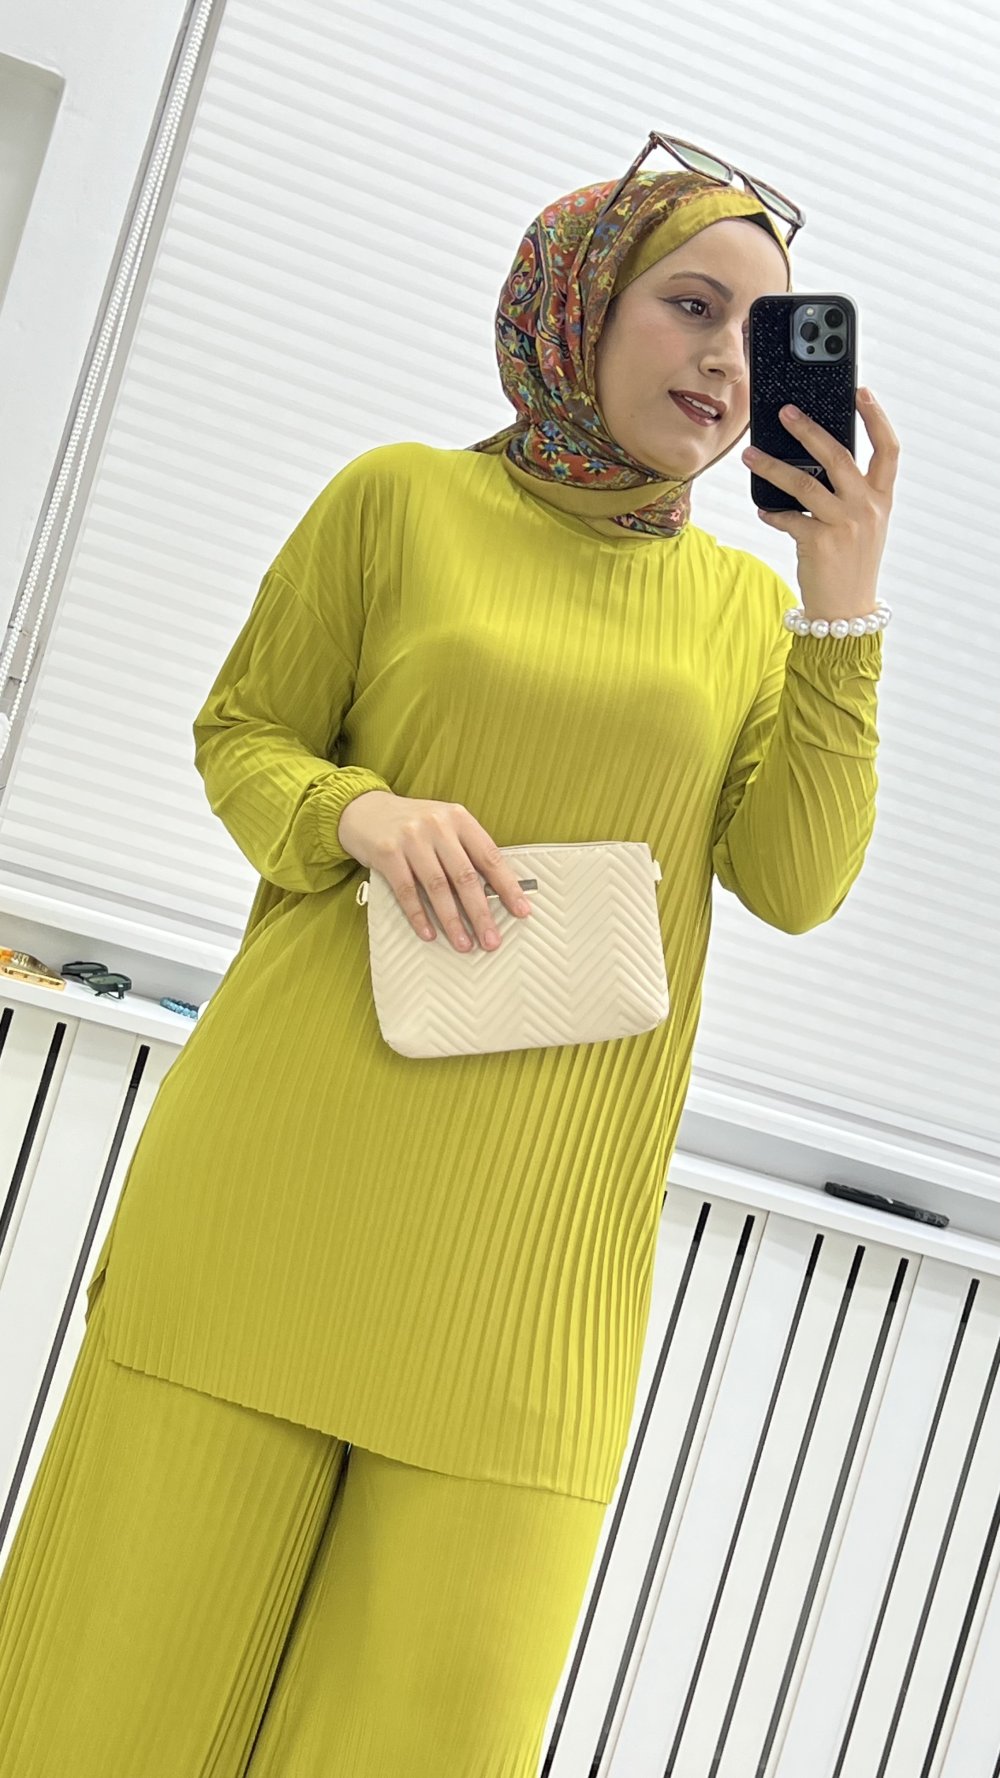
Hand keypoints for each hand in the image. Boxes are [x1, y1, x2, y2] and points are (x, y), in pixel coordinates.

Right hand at [337, 791, 532, 952]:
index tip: (521, 911)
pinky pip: (407, 891)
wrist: (365, 810)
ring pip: (437, 887)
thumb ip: (465, 851)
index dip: (507, 886)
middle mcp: (437, 825)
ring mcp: (411, 838)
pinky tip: (429, 933)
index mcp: (459, 818)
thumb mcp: (444, 826)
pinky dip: (418, 916)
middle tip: (491, 940)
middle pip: (465, 877)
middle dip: (481, 913)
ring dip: (452, 920)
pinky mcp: (387, 853)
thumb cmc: (412, 825)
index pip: (490, 856)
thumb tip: (494, 892)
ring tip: (464, 944)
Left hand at [742, 390, 899, 618]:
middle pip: (838, 455)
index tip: (860, 392)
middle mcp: (866, 508)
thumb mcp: (865, 525)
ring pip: (804, 483)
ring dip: (772, 467)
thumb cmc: (852, 563)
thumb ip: (851, 495)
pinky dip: (772, 512)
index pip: (888, 449)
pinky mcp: (820, 543)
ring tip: (749, 455)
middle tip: (786, 412)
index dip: (877, 417)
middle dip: (809, 429)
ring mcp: (844, 525)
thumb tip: (815, 461)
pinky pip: (788, 518)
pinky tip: (763, 509)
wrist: (847, 611)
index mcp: (881, 499)